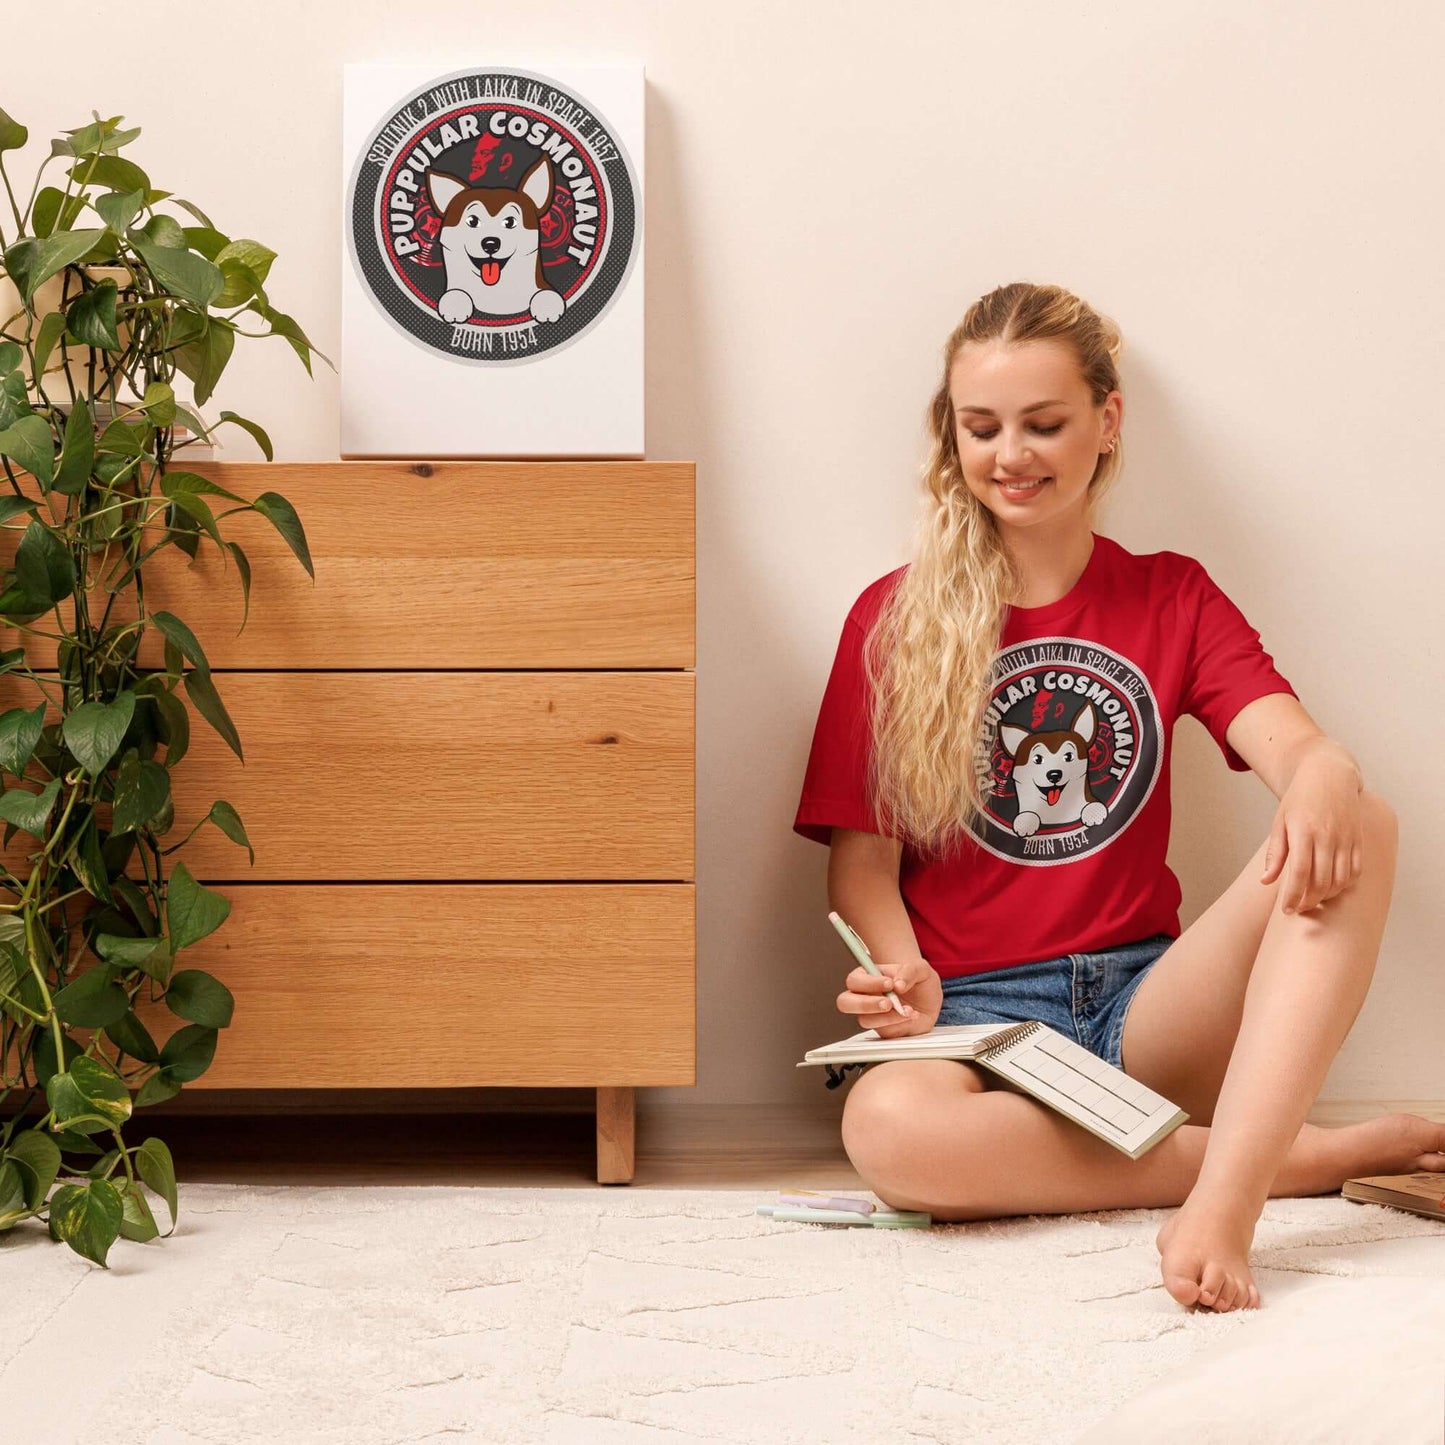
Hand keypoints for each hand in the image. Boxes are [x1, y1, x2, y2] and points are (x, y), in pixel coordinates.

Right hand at [836, 957, 940, 1038]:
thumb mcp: (920, 969)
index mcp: (868, 976)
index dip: (868, 983)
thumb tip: (898, 985)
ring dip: (887, 1017)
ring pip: (863, 1020)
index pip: (854, 980)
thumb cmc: (919, 981)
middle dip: (866, 1004)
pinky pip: (882, 1031)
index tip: (889, 983)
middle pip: (845, 1002)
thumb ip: (909, 971)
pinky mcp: (882, 1029)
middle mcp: (865, 996)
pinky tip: (912, 1016)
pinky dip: (898, 1024)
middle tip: (888, 1003)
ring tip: (907, 1010)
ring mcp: (871, 1015)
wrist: (930, 1001)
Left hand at [1261, 757, 1364, 914]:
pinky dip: (1345, 885)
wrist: (1329, 774)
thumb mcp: (1280, 822)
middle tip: (1298, 909)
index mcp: (1303, 831)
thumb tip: (1265, 881)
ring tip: (1312, 900)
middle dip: (1309, 901)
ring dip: (1327, 896)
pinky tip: (1332, 888)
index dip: (1293, 896)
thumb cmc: (1299, 799)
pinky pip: (1356, 871)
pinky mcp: (1359, 839)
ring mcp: (1346, 838)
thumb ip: (1275, 854)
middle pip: (1321, 881)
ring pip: (1341, 879)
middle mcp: (1328, 836)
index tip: (1286, 910)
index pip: (1299, 874)